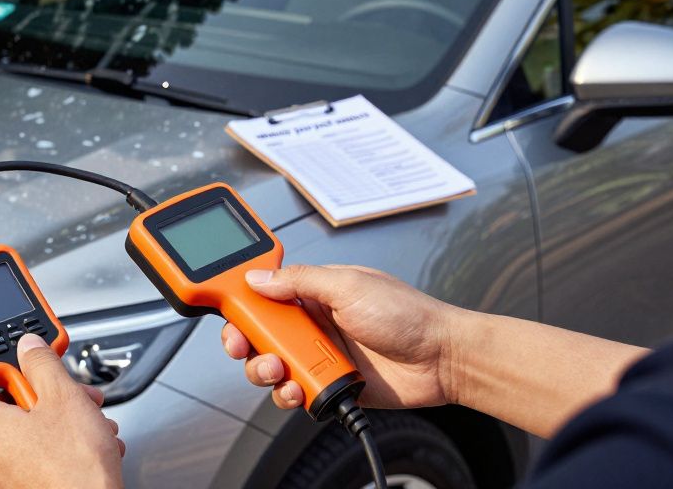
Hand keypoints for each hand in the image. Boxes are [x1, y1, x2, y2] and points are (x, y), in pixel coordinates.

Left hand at [0, 333, 124, 488]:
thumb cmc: (74, 471)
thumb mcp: (63, 398)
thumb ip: (41, 363)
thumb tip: (29, 347)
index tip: (15, 357)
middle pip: (2, 405)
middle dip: (40, 392)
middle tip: (66, 389)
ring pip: (22, 431)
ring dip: (55, 418)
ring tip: (86, 420)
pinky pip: (30, 456)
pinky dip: (54, 445)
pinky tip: (84, 443)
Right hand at [220, 265, 461, 411]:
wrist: (443, 359)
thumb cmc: (407, 315)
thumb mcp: (349, 286)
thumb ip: (300, 281)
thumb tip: (258, 277)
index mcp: (313, 293)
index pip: (264, 295)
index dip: (241, 304)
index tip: (230, 313)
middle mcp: (312, 324)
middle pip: (259, 334)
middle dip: (245, 343)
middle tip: (246, 348)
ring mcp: (319, 356)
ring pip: (270, 366)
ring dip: (264, 371)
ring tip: (278, 371)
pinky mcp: (329, 385)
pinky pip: (294, 393)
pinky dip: (289, 395)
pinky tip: (299, 390)